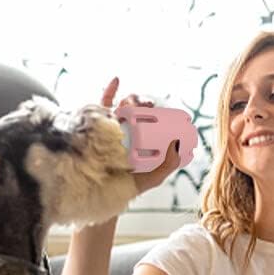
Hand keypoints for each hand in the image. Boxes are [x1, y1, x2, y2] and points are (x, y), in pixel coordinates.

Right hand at [101, 77, 181, 193]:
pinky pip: (102, 105)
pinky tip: (117, 80)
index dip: (156, 115)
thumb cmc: (123, 188)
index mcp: (138, 143)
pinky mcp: (95, 125)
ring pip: (121, 107)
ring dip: (130, 99)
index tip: (161, 113)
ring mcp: (110, 128)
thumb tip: (178, 145)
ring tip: (133, 102)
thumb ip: (166, 166)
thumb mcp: (149, 179)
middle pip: (136, 112)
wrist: (97, 194)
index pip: (149, 123)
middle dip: (142, 104)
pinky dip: (110, 90)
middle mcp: (124, 134)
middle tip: (148, 106)